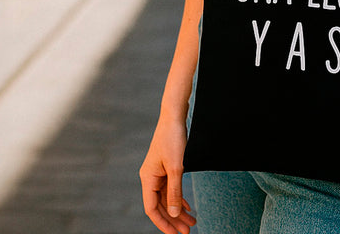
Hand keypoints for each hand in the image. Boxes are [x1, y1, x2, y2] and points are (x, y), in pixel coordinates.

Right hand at [140, 117, 196, 233]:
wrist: (174, 116)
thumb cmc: (173, 138)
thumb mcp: (176, 167)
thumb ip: (175, 191)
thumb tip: (174, 214)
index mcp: (148, 178)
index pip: (152, 209)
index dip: (163, 223)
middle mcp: (150, 177)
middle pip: (160, 206)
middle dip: (173, 219)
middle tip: (188, 230)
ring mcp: (158, 172)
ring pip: (167, 198)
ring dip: (178, 210)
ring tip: (191, 221)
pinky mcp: (166, 167)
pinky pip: (170, 188)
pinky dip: (179, 197)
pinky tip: (187, 206)